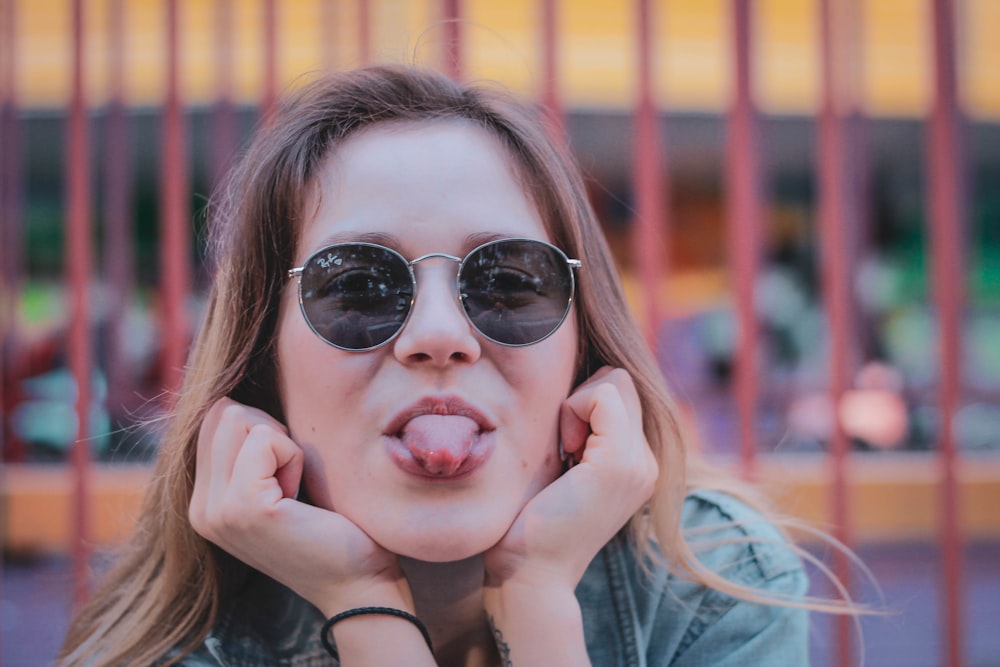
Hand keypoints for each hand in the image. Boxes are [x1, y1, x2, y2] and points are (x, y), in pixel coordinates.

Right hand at [188, 397, 412, 616]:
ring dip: (281, 443)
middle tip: (291, 477)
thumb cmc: (331, 530)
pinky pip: (266, 440)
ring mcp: (216, 511)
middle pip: (221, 412)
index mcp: (204, 504)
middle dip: (268, 431)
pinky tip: (300, 495)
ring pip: (237, 418)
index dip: (261, 430)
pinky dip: (293, 456)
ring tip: (294, 488)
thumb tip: (238, 398)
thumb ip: (248, 453)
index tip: (285, 473)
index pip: (212, 420)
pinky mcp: (244, 507)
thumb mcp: (277, 487)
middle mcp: (199, 510)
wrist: (357, 585)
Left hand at [482, 367, 658, 589]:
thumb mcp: (562, 468)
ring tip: (565, 454)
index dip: (583, 403)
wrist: (531, 575)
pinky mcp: (620, 462)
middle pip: (621, 379)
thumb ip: (580, 433)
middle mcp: (648, 462)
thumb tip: (570, 384)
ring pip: (614, 381)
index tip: (563, 448)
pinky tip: (564, 454)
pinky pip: (602, 395)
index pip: (621, 391)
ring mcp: (640, 462)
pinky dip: (573, 411)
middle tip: (564, 448)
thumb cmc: (530, 524)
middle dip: (583, 399)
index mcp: (637, 463)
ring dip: (577, 406)